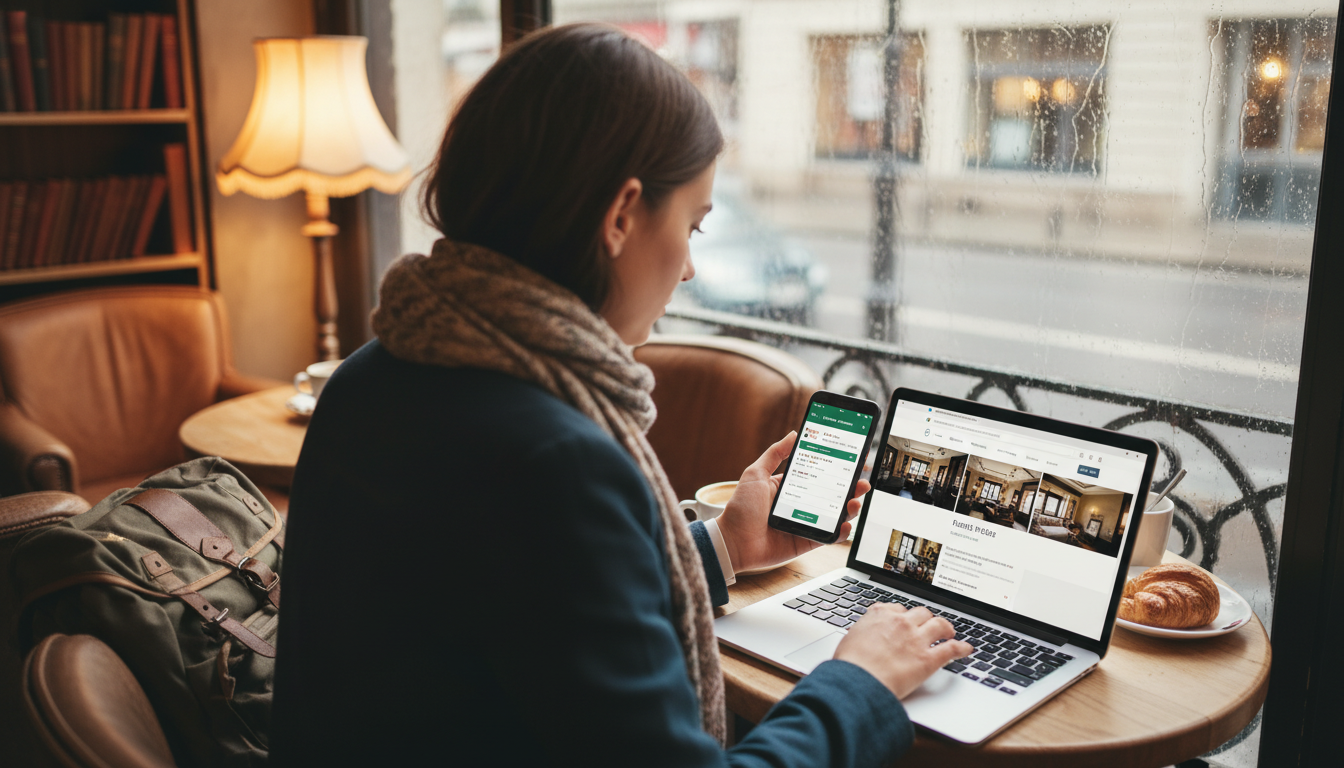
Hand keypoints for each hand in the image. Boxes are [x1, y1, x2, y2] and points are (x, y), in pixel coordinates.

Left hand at [716, 432, 868, 573]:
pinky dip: (840, 532)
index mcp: (791, 487)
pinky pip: (828, 537)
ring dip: (850, 508)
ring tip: (855, 501)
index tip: (854, 460)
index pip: (820, 475)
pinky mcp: (806, 542)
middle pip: (833, 495)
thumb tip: (794, 433)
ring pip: (835, 516)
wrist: (731, 542)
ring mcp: (805, 524)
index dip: (839, 469)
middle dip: (851, 488)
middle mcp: (801, 505)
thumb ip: (775, 453)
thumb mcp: (756, 473)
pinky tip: (845, 524)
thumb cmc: (740, 508)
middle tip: (861, 481)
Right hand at [834, 603, 974, 698]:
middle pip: (921, 613)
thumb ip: (862, 634)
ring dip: (946, 628)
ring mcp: (916, 639)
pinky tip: (966, 649)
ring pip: (939, 624)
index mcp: (879, 616)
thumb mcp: (849, 640)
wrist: (857, 682)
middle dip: (926, 618)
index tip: (906, 620)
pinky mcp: (928, 659)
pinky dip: (961, 648)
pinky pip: (951, 649)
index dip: (904, 615)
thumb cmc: (849, 665)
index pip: (897, 608)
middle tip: (929, 625)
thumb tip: (862, 639)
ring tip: (949, 632)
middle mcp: (900, 623)